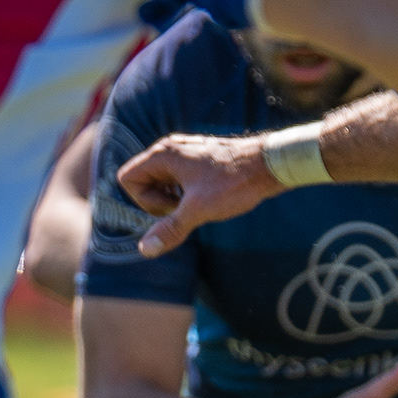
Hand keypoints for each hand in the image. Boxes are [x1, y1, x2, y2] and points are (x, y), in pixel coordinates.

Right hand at [118, 133, 281, 257]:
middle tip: (187, 206)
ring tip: (198, 203)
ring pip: (161, 181)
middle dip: (159, 201)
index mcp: (163, 154)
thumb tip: (145, 250)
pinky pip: (178, 178)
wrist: (269, 165)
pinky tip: (208, 198)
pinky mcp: (199, 158)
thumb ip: (170, 229)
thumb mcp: (199, 210)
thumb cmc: (234, 182)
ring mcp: (186, 152)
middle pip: (143, 180)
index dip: (144, 200)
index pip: (127, 178)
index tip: (173, 206)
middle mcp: (171, 148)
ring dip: (173, 199)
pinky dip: (186, 193)